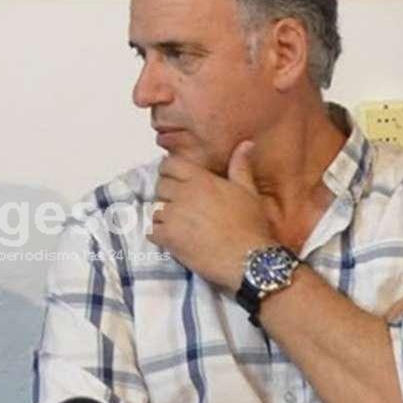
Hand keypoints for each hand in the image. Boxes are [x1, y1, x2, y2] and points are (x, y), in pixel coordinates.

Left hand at [149, 142, 273, 290]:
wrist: (248, 259)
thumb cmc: (251, 225)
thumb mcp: (248, 191)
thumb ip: (240, 166)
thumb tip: (246, 143)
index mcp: (201, 179)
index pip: (169, 165)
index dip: (170, 171)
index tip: (176, 180)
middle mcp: (183, 194)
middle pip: (160, 186)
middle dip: (167, 194)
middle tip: (180, 206)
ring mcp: (174, 216)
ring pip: (155, 209)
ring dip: (163, 216)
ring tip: (179, 224)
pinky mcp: (169, 238)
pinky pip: (151, 231)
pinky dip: (158, 235)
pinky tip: (172, 239)